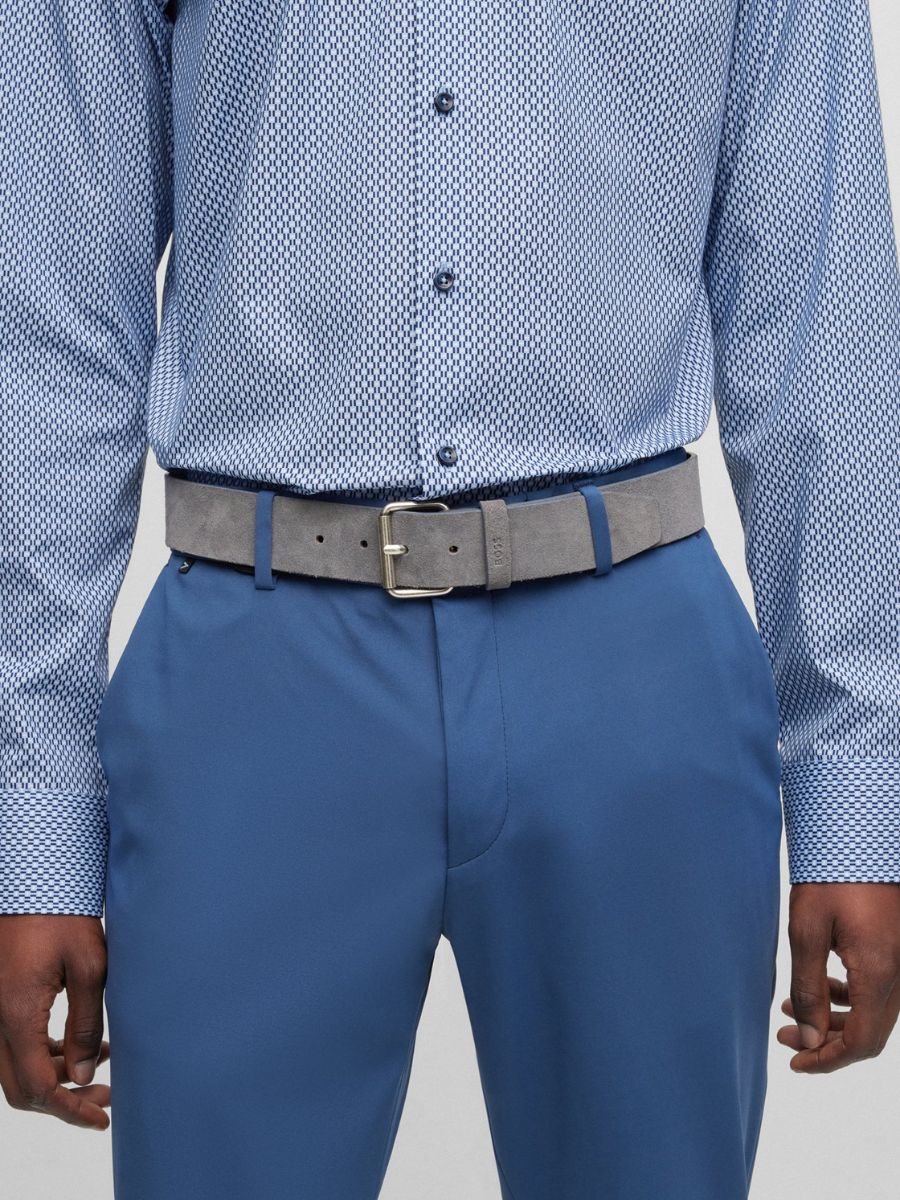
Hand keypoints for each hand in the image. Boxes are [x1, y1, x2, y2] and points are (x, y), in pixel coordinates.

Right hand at [0, 915, 109, 1128]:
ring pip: (14, 1068)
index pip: (38, 1086)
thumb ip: (86, 1024)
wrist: (35, 883)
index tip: (102, 1117)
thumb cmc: (64, 916)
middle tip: (106, 1097)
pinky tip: (83, 1043)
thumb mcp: (90, 967)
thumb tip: (86, 1074)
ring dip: (55, 1076)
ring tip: (104, 1063)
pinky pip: (14, 1045)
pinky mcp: (1, 1000)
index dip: (70, 1109)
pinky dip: (45, 1054)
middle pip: (20, 1087)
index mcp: (15, 1015)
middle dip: (63, 1100)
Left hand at [778, 882, 899, 1072]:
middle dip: (827, 1043)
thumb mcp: (807, 930)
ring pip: (874, 1012)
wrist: (860, 836)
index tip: (794, 1063)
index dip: (827, 1060)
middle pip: (870, 1033)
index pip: (860, 1042)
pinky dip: (849, 997)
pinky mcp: (896, 948)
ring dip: (835, 1018)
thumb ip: (808, 986)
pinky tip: (820, 983)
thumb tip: (807, 1036)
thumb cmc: (832, 877)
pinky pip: (878, 988)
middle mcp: (899, 974)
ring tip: (790, 1008)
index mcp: (879, 973)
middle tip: (786, 1038)